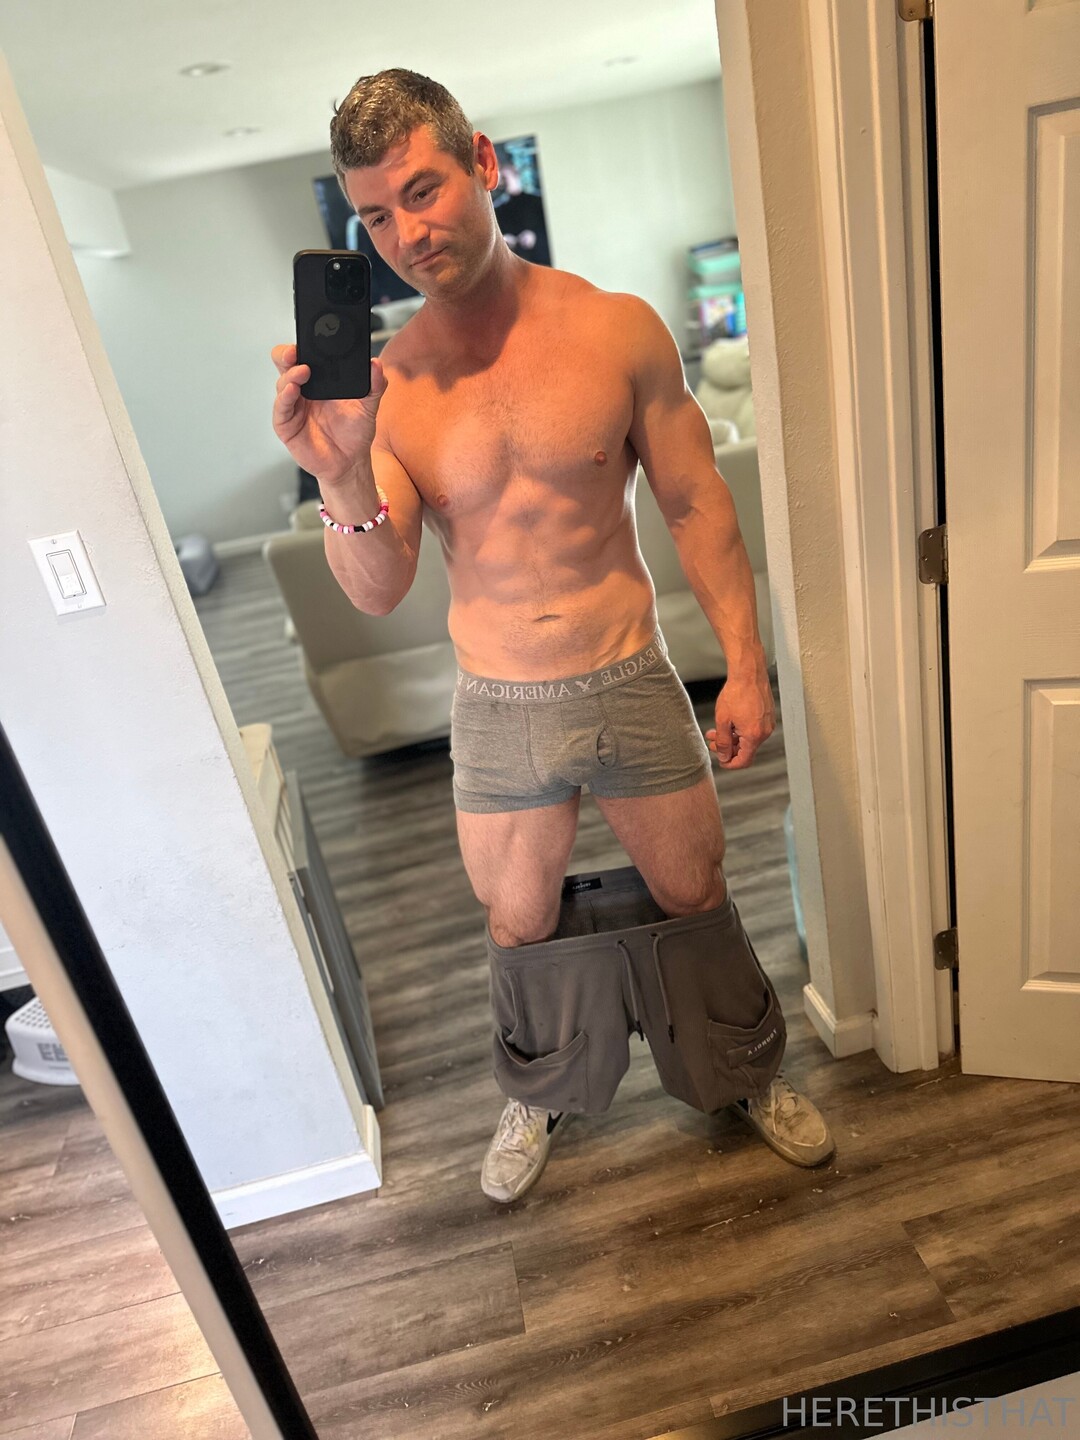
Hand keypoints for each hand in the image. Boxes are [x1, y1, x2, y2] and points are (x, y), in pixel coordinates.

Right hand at [270, 344, 387, 484]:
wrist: (350, 462)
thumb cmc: (355, 433)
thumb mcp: (369, 406)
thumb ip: (375, 385)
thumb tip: (376, 364)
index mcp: (318, 380)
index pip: (304, 354)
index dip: (303, 344)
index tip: (310, 336)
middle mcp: (302, 390)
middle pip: (284, 363)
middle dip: (286, 353)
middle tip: (296, 352)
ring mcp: (293, 406)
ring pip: (282, 383)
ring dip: (290, 375)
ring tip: (303, 372)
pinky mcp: (286, 425)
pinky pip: (280, 409)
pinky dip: (284, 398)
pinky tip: (292, 390)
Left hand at [706, 668, 774, 769]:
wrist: (748, 672)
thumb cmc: (736, 692)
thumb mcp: (723, 720)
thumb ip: (723, 742)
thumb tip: (724, 756)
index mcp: (754, 736)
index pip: (743, 761)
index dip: (730, 763)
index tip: (720, 760)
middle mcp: (765, 732)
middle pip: (746, 750)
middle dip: (727, 748)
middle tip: (713, 741)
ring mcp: (768, 724)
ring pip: (749, 739)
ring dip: (733, 738)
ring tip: (716, 730)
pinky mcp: (768, 716)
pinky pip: (754, 730)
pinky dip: (741, 730)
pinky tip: (730, 722)